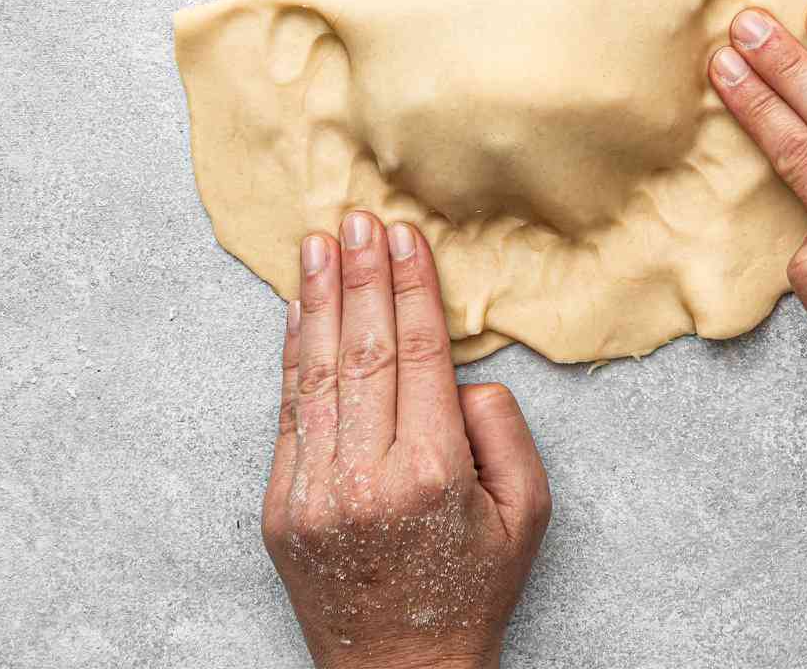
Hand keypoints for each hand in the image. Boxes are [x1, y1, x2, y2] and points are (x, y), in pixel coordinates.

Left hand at [262, 215, 550, 668]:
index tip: (404, 234)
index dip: (411, 286)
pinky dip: (293, 353)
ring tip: (317, 244)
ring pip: (317, 373)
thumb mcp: (526, 512)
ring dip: (318, 300)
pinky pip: (288, 412)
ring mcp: (314, 494)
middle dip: (361, 276)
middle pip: (364, 350)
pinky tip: (299, 310)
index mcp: (432, 474)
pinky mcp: (280, 508)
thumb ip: (502, 429)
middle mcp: (366, 479)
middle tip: (357, 217)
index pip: (418, 353)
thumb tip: (456, 373)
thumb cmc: (472, 589)